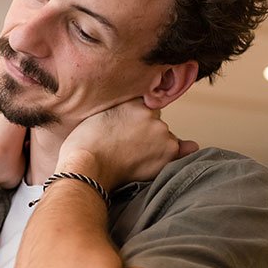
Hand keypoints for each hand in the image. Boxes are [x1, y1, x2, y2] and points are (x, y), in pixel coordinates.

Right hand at [57, 99, 197, 186]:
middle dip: (146, 132)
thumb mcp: (97, 115)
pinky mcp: (169, 151)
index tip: (126, 130)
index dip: (134, 119)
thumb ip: (121, 111)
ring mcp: (162, 132)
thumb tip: (139, 113)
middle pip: (155, 122)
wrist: (86, 167)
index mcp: (133, 100)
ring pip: (166, 137)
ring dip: (156, 145)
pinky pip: (183, 150)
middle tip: (127, 145)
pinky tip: (160, 160)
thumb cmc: (84, 145)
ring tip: (134, 157)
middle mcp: (151, 113)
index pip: (144, 106)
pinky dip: (177, 154)